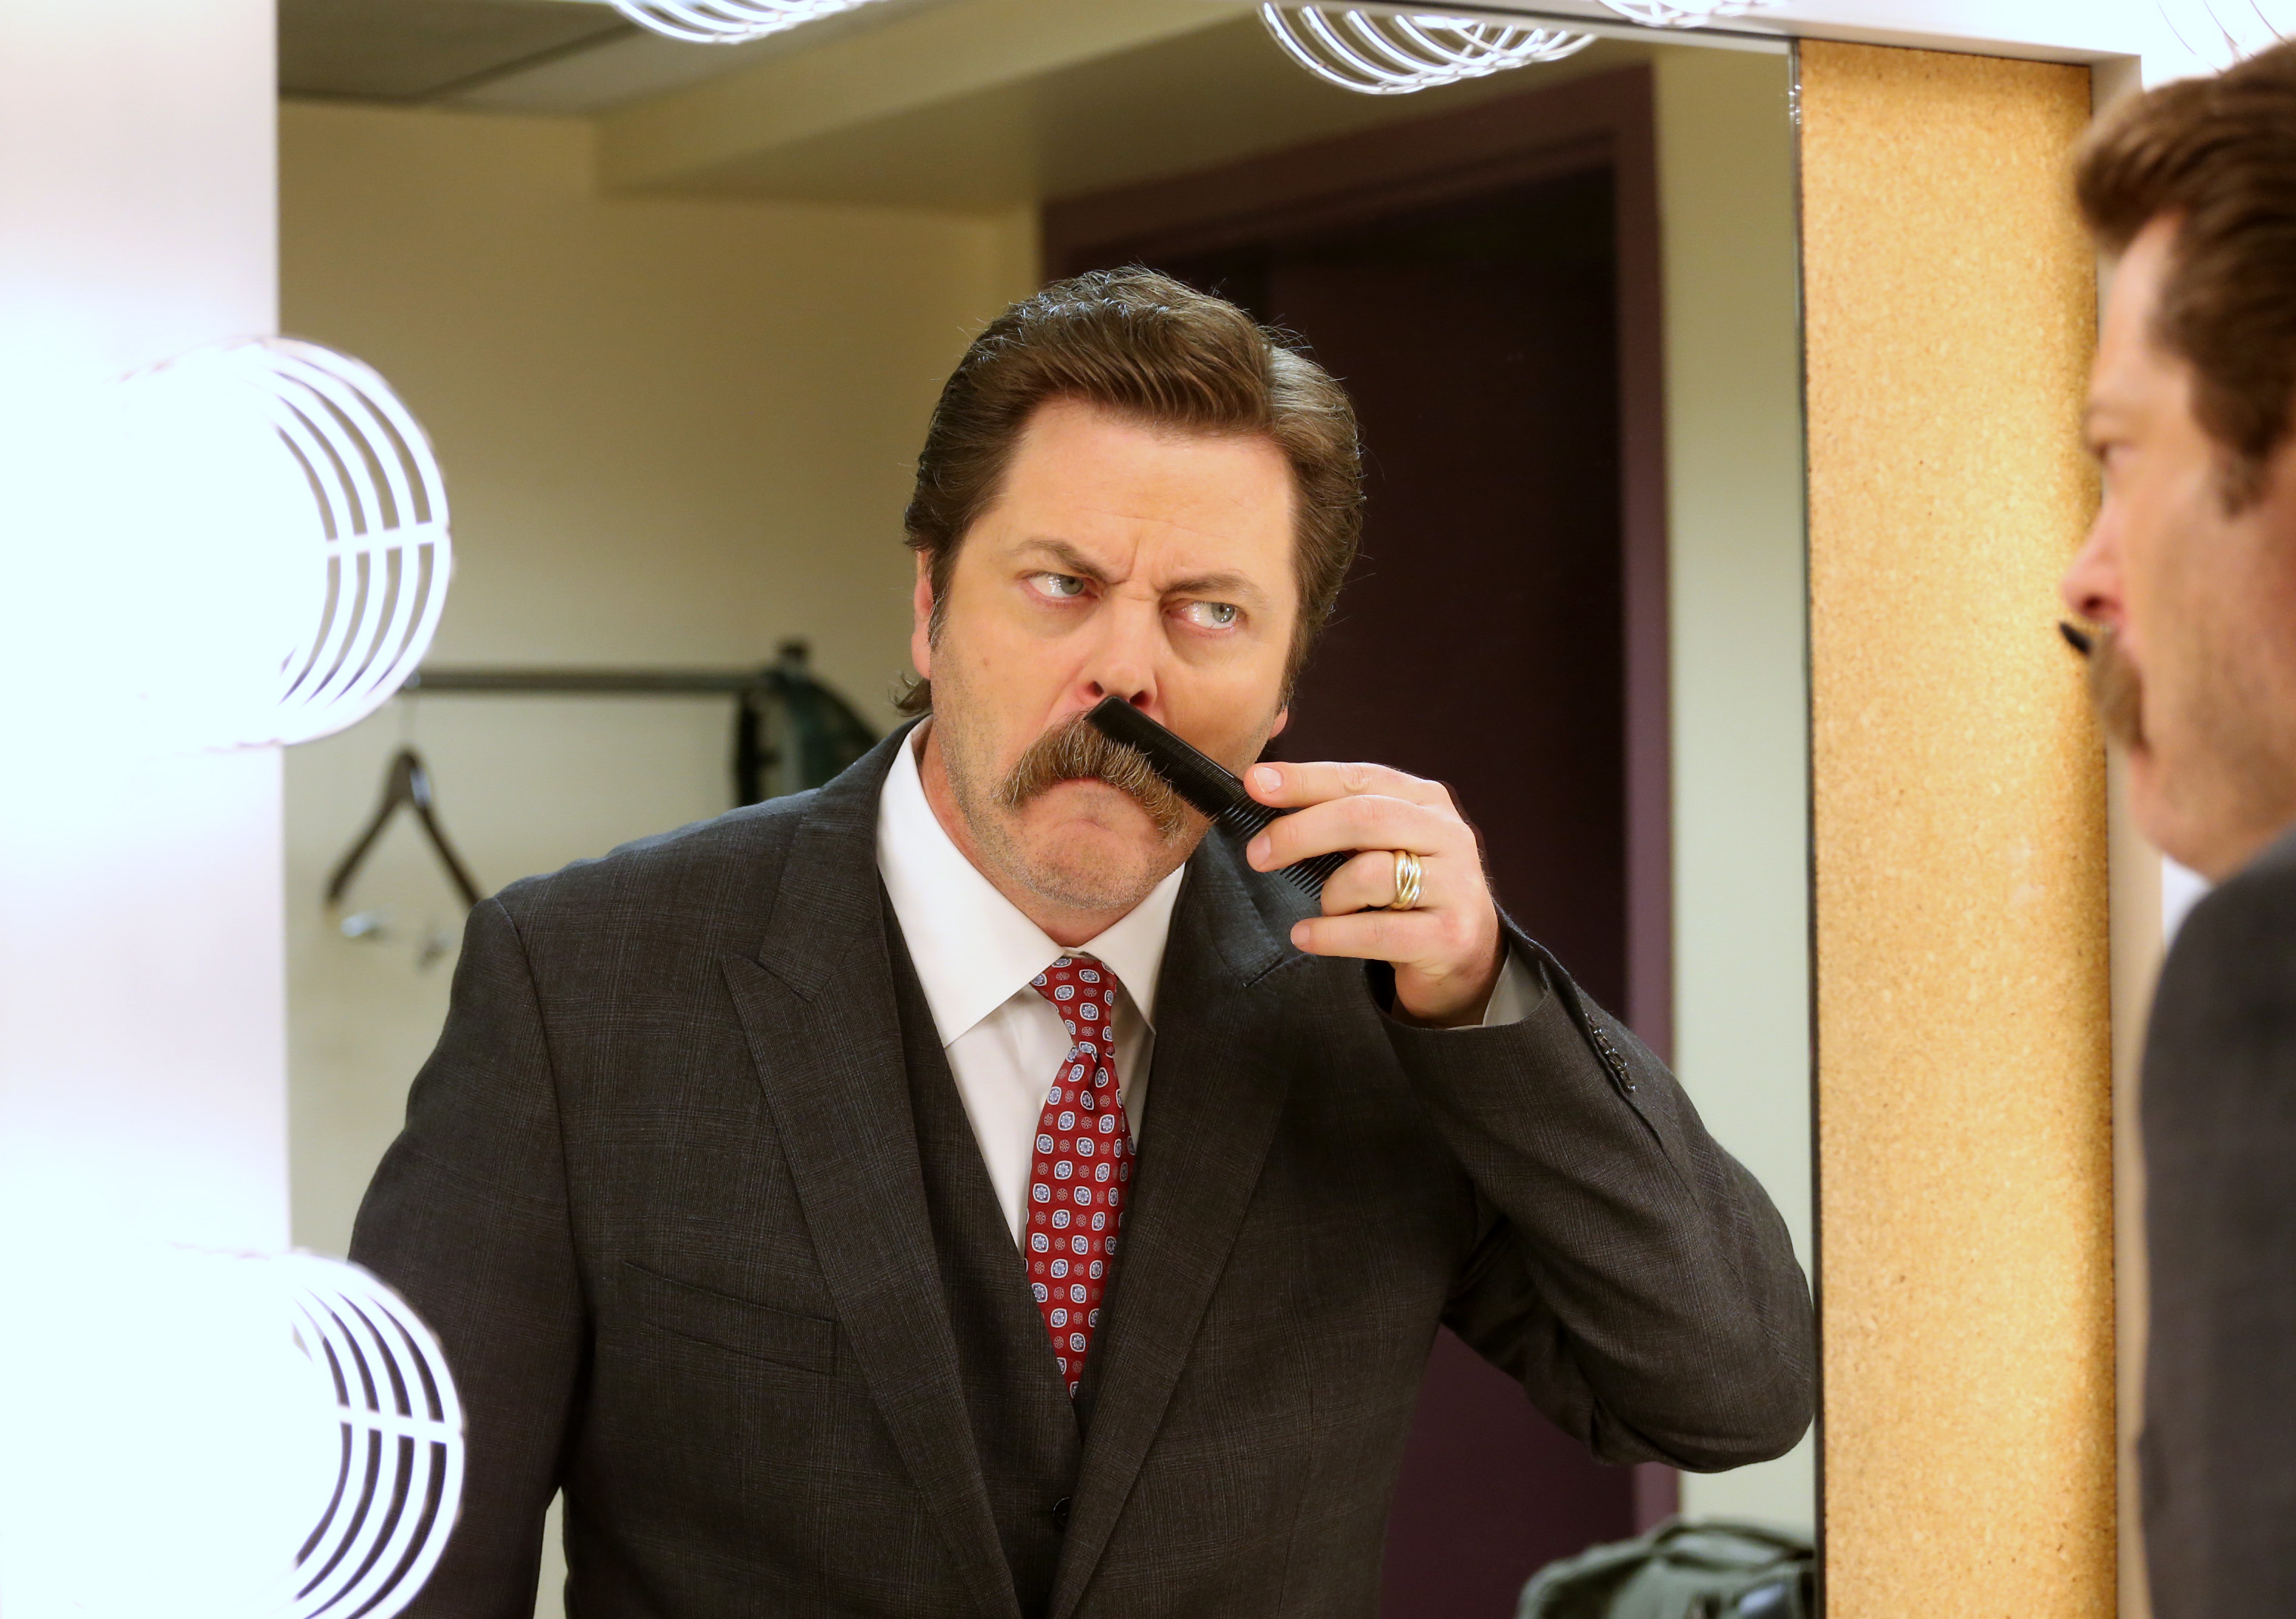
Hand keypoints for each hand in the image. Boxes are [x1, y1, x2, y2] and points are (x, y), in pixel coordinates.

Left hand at [1242, 761, 1503, 1027]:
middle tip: (1258, 853)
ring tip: (1325, 910)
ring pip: (1371, 875)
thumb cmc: (1407, 892)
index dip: (1304, 779)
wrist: (1467, 955)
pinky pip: (1376, 932)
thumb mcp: (1380, 844)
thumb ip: (1337, 816)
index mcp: (1426, 800)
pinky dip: (1330, 935)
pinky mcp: (1451, 935)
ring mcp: (1455, 884)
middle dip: (1301, 832)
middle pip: (1364, 818)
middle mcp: (1447, 833)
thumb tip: (1263, 787)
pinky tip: (1306, 936)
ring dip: (1330, 895)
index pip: (1359, 779)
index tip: (1255, 783)